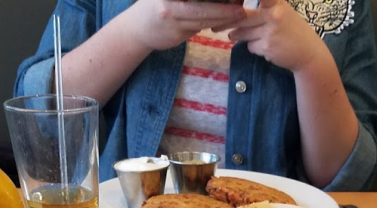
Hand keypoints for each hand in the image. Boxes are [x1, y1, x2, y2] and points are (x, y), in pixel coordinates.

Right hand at [127, 0, 247, 51]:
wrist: (136, 30)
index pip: (199, 0)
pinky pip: (199, 29)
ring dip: (222, 18)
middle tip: (241, 8)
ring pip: (204, 20)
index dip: (217, 3)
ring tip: (238, 13)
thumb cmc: (155, 5)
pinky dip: (212, 25)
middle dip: (224, 9)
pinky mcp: (175, 35)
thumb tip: (221, 0)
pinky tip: (222, 22)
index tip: (235, 0)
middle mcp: (170, 4)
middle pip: (203, 7)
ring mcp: (172, 19)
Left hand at [228, 0, 322, 71]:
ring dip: (239, 35)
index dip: (241, 4)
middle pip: (243, 16)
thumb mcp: (283, 12)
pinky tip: (265, 47)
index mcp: (277, 3)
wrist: (308, 54)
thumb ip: (265, 7)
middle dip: (227, 22)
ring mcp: (271, 31)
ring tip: (233, 36)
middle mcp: (274, 14)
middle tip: (215, 25)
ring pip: (244, 33)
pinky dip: (253, 47)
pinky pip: (251, 46)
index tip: (232, 3)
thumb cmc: (293, 31)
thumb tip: (238, 10)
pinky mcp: (267, 46)